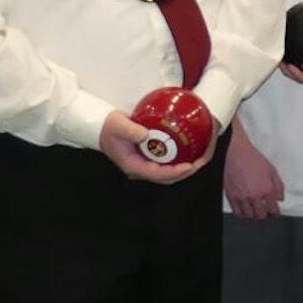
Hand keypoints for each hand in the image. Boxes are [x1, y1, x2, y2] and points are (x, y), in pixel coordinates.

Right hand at [98, 109, 217, 182]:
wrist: (101, 128)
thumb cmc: (109, 127)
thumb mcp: (118, 125)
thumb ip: (131, 130)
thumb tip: (146, 135)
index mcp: (134, 166)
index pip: (158, 174)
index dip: (175, 172)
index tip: (189, 166)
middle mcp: (141, 169)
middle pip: (167, 177)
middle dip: (186, 171)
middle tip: (201, 161)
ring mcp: (145, 165)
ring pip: (169, 172)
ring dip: (185, 167)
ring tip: (201, 157)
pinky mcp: (148, 159)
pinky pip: (167, 163)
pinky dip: (179, 159)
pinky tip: (190, 150)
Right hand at [224, 130, 285, 220]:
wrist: (236, 153)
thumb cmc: (253, 159)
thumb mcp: (272, 170)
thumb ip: (279, 186)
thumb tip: (280, 198)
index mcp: (267, 189)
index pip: (273, 209)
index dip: (275, 213)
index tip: (274, 213)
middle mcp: (254, 195)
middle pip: (261, 215)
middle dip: (264, 215)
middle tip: (265, 212)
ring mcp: (242, 197)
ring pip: (249, 215)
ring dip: (253, 215)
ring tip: (255, 210)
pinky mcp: (231, 196)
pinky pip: (237, 212)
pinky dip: (242, 214)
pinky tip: (245, 210)